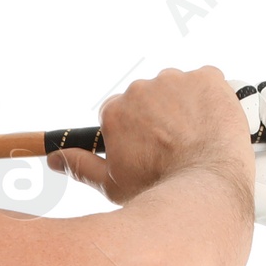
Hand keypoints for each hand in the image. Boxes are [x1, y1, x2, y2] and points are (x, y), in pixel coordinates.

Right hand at [46, 66, 253, 205]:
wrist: (206, 185)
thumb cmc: (157, 188)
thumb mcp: (110, 183)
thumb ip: (79, 165)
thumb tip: (54, 158)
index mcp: (115, 112)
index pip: (118, 113)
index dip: (133, 133)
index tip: (146, 149)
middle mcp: (141, 89)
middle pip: (147, 99)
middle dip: (157, 118)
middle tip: (172, 148)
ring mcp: (176, 80)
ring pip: (176, 89)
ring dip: (182, 108)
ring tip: (194, 138)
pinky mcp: (208, 77)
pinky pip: (206, 81)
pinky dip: (209, 99)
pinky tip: (211, 124)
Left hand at [229, 77, 265, 255]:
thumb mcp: (238, 176)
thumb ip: (221, 150)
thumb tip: (198, 126)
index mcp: (229, 138)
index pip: (222, 102)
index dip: (232, 104)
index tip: (242, 129)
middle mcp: (252, 127)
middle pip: (249, 92)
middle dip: (258, 107)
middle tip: (261, 132)